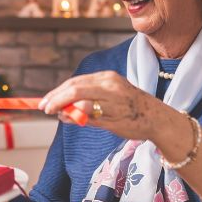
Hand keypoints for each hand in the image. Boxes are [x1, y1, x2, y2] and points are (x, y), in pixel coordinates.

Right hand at [39, 70, 178, 143]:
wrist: (158, 116)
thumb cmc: (136, 124)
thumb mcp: (111, 125)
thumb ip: (88, 116)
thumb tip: (65, 113)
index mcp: (111, 92)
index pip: (77, 92)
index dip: (59, 101)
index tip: (48, 111)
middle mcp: (109, 80)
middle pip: (75, 84)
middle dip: (57, 95)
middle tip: (43, 106)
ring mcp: (110, 76)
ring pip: (78, 81)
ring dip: (63, 92)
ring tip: (50, 104)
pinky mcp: (110, 77)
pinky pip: (86, 82)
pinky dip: (73, 90)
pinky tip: (66, 99)